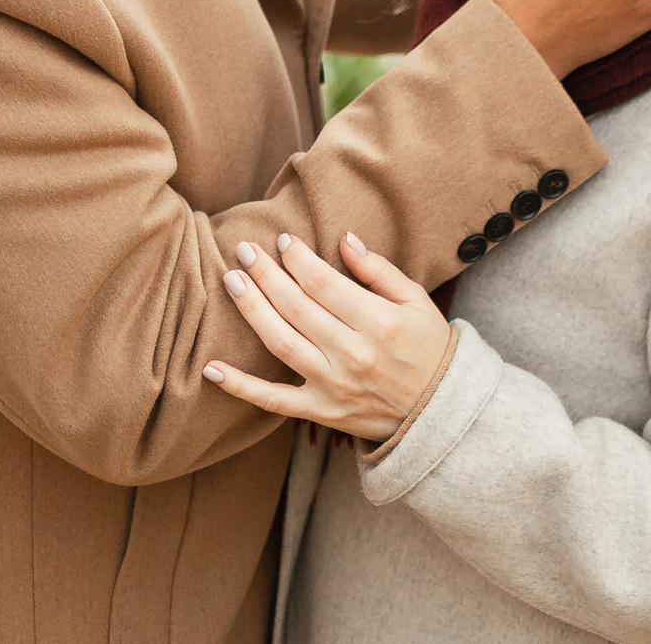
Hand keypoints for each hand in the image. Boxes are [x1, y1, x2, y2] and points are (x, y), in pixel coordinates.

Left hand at [202, 231, 451, 444]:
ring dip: (251, 309)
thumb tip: (344, 238)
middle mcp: (351, 353)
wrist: (438, 410)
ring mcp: (332, 385)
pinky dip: (240, 386)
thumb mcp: (416, 300)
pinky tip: (211, 368)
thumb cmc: (428, 347)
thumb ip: (378, 270)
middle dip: (266, 274)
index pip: (322, 282)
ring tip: (231, 281)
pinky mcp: (320, 412)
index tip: (282, 240)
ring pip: (280, 342)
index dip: (297, 258)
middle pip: (296, 306)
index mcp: (377, 322)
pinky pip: (272, 400)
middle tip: (244, 250)